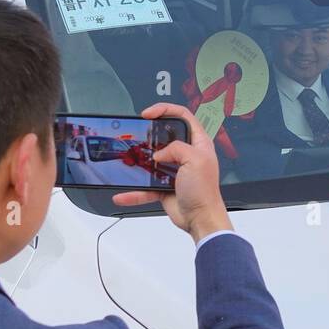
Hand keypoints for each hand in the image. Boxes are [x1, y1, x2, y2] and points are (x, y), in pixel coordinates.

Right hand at [113, 103, 232, 244]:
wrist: (201, 218)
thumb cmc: (205, 191)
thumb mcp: (195, 160)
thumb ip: (176, 148)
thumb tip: (160, 153)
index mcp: (198, 143)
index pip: (182, 116)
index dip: (165, 110)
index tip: (148, 113)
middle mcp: (186, 154)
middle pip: (164, 136)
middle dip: (149, 136)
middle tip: (137, 135)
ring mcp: (174, 170)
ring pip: (151, 161)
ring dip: (138, 163)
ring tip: (128, 161)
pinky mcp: (165, 186)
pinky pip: (145, 186)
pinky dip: (134, 191)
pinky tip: (123, 194)